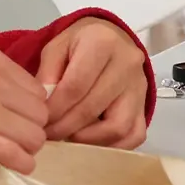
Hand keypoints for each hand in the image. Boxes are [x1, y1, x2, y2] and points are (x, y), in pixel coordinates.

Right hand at [0, 47, 48, 174]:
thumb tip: (17, 97)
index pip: (37, 89)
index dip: (30, 108)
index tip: (17, 117)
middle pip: (40, 114)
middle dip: (32, 128)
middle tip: (15, 136)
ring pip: (34, 136)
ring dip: (27, 147)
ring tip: (13, 150)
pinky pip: (17, 155)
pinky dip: (22, 163)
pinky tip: (15, 164)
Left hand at [37, 17, 148, 148]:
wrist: (110, 39)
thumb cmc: (78, 44)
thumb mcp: (56, 48)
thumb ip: (46, 74)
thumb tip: (43, 107)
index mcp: (101, 43)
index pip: (75, 85)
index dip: (55, 109)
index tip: (39, 122)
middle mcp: (126, 64)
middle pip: (93, 107)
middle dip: (65, 127)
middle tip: (48, 135)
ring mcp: (139, 87)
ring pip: (118, 126)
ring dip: (88, 139)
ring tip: (67, 138)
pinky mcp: (144, 105)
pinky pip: (135, 135)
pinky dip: (112, 145)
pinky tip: (90, 143)